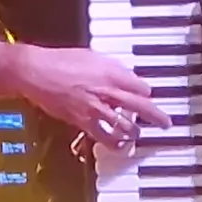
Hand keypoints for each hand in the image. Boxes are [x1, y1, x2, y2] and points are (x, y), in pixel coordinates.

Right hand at [14, 44, 170, 157]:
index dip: (146, 92)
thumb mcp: (91, 55)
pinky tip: (119, 146)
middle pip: (141, 107)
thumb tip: (123, 75)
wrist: (36, 71)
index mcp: (111, 72)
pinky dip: (114, 142)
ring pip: (125, 126)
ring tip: (139, 135)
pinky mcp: (82, 122)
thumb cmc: (60, 61)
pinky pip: (104, 137)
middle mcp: (107, 91)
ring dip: (135, 132)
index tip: (147, 95)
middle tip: (165, 123)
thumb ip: (110, 68)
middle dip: (156, 117)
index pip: (141, 87)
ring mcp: (96, 109)